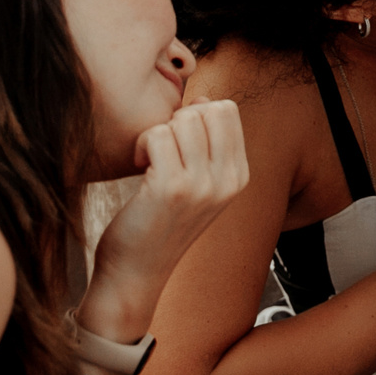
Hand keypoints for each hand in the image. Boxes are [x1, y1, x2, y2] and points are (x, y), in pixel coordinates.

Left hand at [83, 101, 247, 340]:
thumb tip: (204, 101)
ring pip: (183, 120)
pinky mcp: (171, 188)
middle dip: (179, 120)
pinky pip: (158, 135)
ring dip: (157, 132)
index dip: (196, 115)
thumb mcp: (198, 186)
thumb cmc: (159, 224)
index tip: (178, 142)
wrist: (137, 273)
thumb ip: (208, 146)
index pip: (228, 111)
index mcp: (238, 177)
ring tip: (149, 160)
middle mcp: (227, 181)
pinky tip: (139, 167)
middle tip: (163, 150)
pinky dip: (142, 144)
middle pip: (208, 109)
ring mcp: (202, 185)